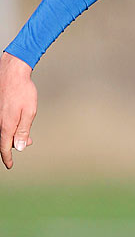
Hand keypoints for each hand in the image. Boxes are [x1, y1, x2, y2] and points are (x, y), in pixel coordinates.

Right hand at [0, 51, 36, 168]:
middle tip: (27, 142)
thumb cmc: (23, 90)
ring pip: (3, 130)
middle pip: (3, 139)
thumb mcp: (29, 112)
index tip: (9, 165)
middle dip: (14, 144)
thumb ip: (23, 131)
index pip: (4, 146)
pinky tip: (18, 121)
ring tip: (25, 133)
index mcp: (6, 123)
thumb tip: (18, 147)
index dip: (7, 157)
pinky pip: (2, 121)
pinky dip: (10, 125)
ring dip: (13, 134)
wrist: (12, 71)